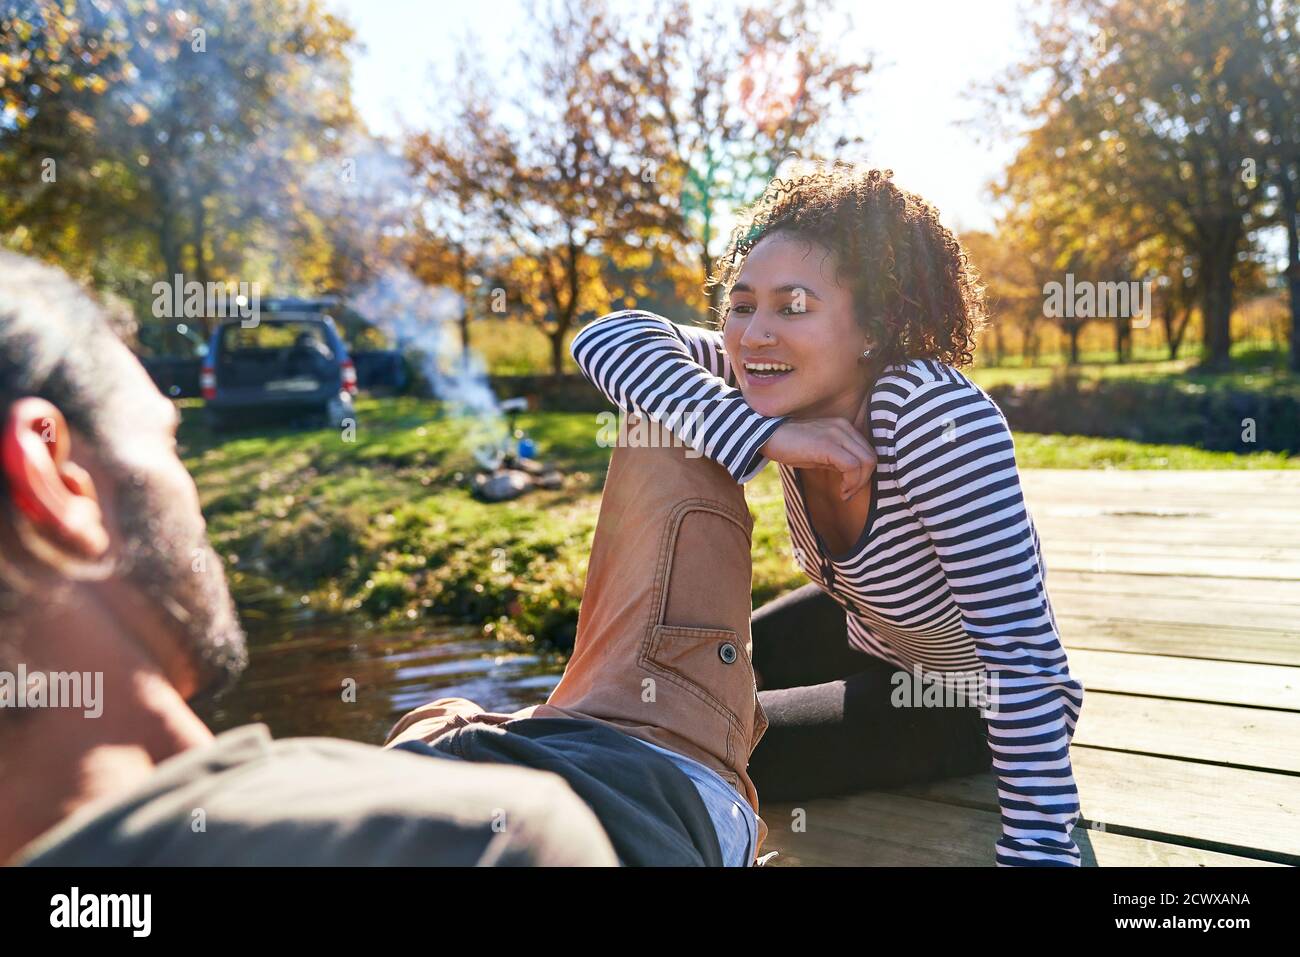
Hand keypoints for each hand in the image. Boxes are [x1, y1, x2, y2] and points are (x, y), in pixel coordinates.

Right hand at [759, 394, 875, 499]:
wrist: (765, 436)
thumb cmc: (788, 446)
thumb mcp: (818, 452)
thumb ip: (836, 459)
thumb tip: (852, 477)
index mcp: (843, 427)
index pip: (867, 452)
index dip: (863, 474)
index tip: (848, 488)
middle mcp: (843, 427)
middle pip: (871, 457)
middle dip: (864, 480)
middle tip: (847, 494)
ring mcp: (837, 434)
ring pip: (866, 461)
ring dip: (859, 483)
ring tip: (844, 493)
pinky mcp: (828, 445)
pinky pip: (852, 466)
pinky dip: (851, 482)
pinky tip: (840, 491)